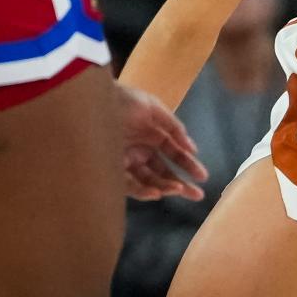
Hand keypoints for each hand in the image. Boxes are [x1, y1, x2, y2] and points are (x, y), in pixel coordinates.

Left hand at [117, 84, 208, 201]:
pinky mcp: (110, 170)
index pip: (174, 154)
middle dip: (180, 184)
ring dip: (165, 187)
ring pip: (148, 181)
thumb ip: (174, 128)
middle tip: (197, 196)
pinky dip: (143, 190)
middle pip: (163, 172)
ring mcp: (125, 162)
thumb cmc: (122, 100)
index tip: (203, 176)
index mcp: (151, 136)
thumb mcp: (153, 108)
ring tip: (179, 190)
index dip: (188, 165)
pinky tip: (156, 193)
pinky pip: (128, 185)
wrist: (93, 101)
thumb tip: (192, 148)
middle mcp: (140, 152)